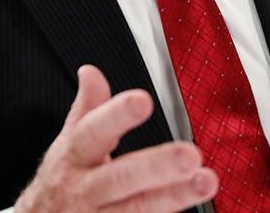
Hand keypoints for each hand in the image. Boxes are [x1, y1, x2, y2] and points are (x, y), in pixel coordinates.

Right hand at [15, 65, 217, 212]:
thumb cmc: (62, 181)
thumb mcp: (68, 144)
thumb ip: (87, 109)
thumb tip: (90, 72)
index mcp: (74, 157)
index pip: (93, 132)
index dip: (116, 116)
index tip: (143, 100)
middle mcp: (84, 190)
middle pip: (120, 178)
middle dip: (156, 167)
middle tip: (191, 154)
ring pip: (136, 209)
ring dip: (174, 197)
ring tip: (207, 181)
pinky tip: (195, 211)